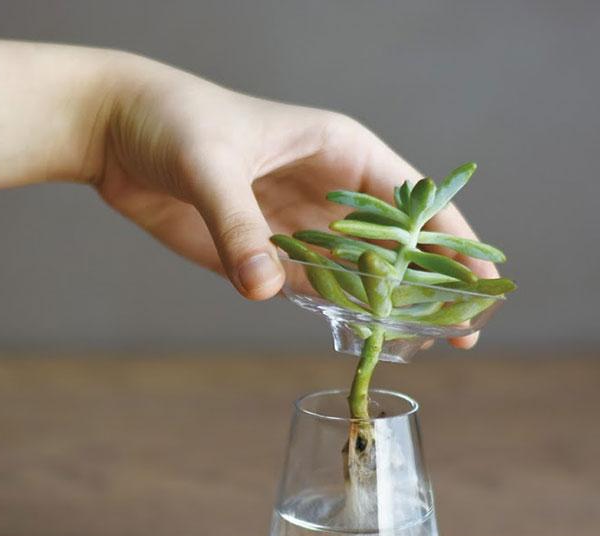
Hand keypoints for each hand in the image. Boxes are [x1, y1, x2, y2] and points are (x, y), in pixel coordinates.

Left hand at [90, 54, 495, 347]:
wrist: (118, 133)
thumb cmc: (172, 123)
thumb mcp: (209, 164)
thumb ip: (239, 225)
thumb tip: (265, 288)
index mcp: (340, 151)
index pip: (416, 202)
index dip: (454, 244)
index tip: (482, 286)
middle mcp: (329, 191)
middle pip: (397, 246)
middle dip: (431, 289)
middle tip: (461, 338)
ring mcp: (299, 224)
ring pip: (360, 272)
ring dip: (389, 308)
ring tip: (421, 348)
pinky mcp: (267, 251)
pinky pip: (314, 288)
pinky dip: (338, 312)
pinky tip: (360, 337)